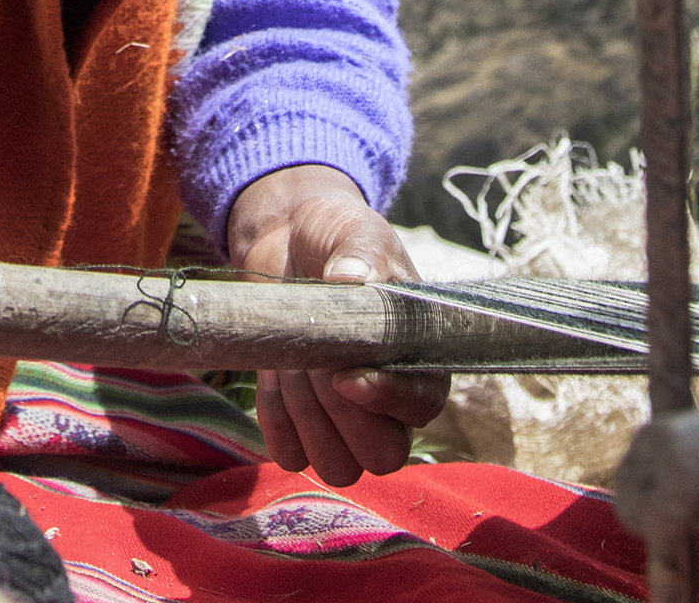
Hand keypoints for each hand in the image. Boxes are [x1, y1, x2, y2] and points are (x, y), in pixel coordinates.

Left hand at [227, 165, 447, 484]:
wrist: (286, 241)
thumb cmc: (334, 236)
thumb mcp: (353, 231)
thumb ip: (361, 254)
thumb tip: (353, 279)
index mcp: (419, 357)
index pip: (423, 406)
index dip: (386, 398)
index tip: (346, 374)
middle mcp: (390, 401)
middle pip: (383, 455)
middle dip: (343, 415)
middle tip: (318, 364)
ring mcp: (345, 420)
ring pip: (338, 467)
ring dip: (309, 421)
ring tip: (296, 365)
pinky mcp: (301, 425)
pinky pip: (292, 455)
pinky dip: (278, 421)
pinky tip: (274, 375)